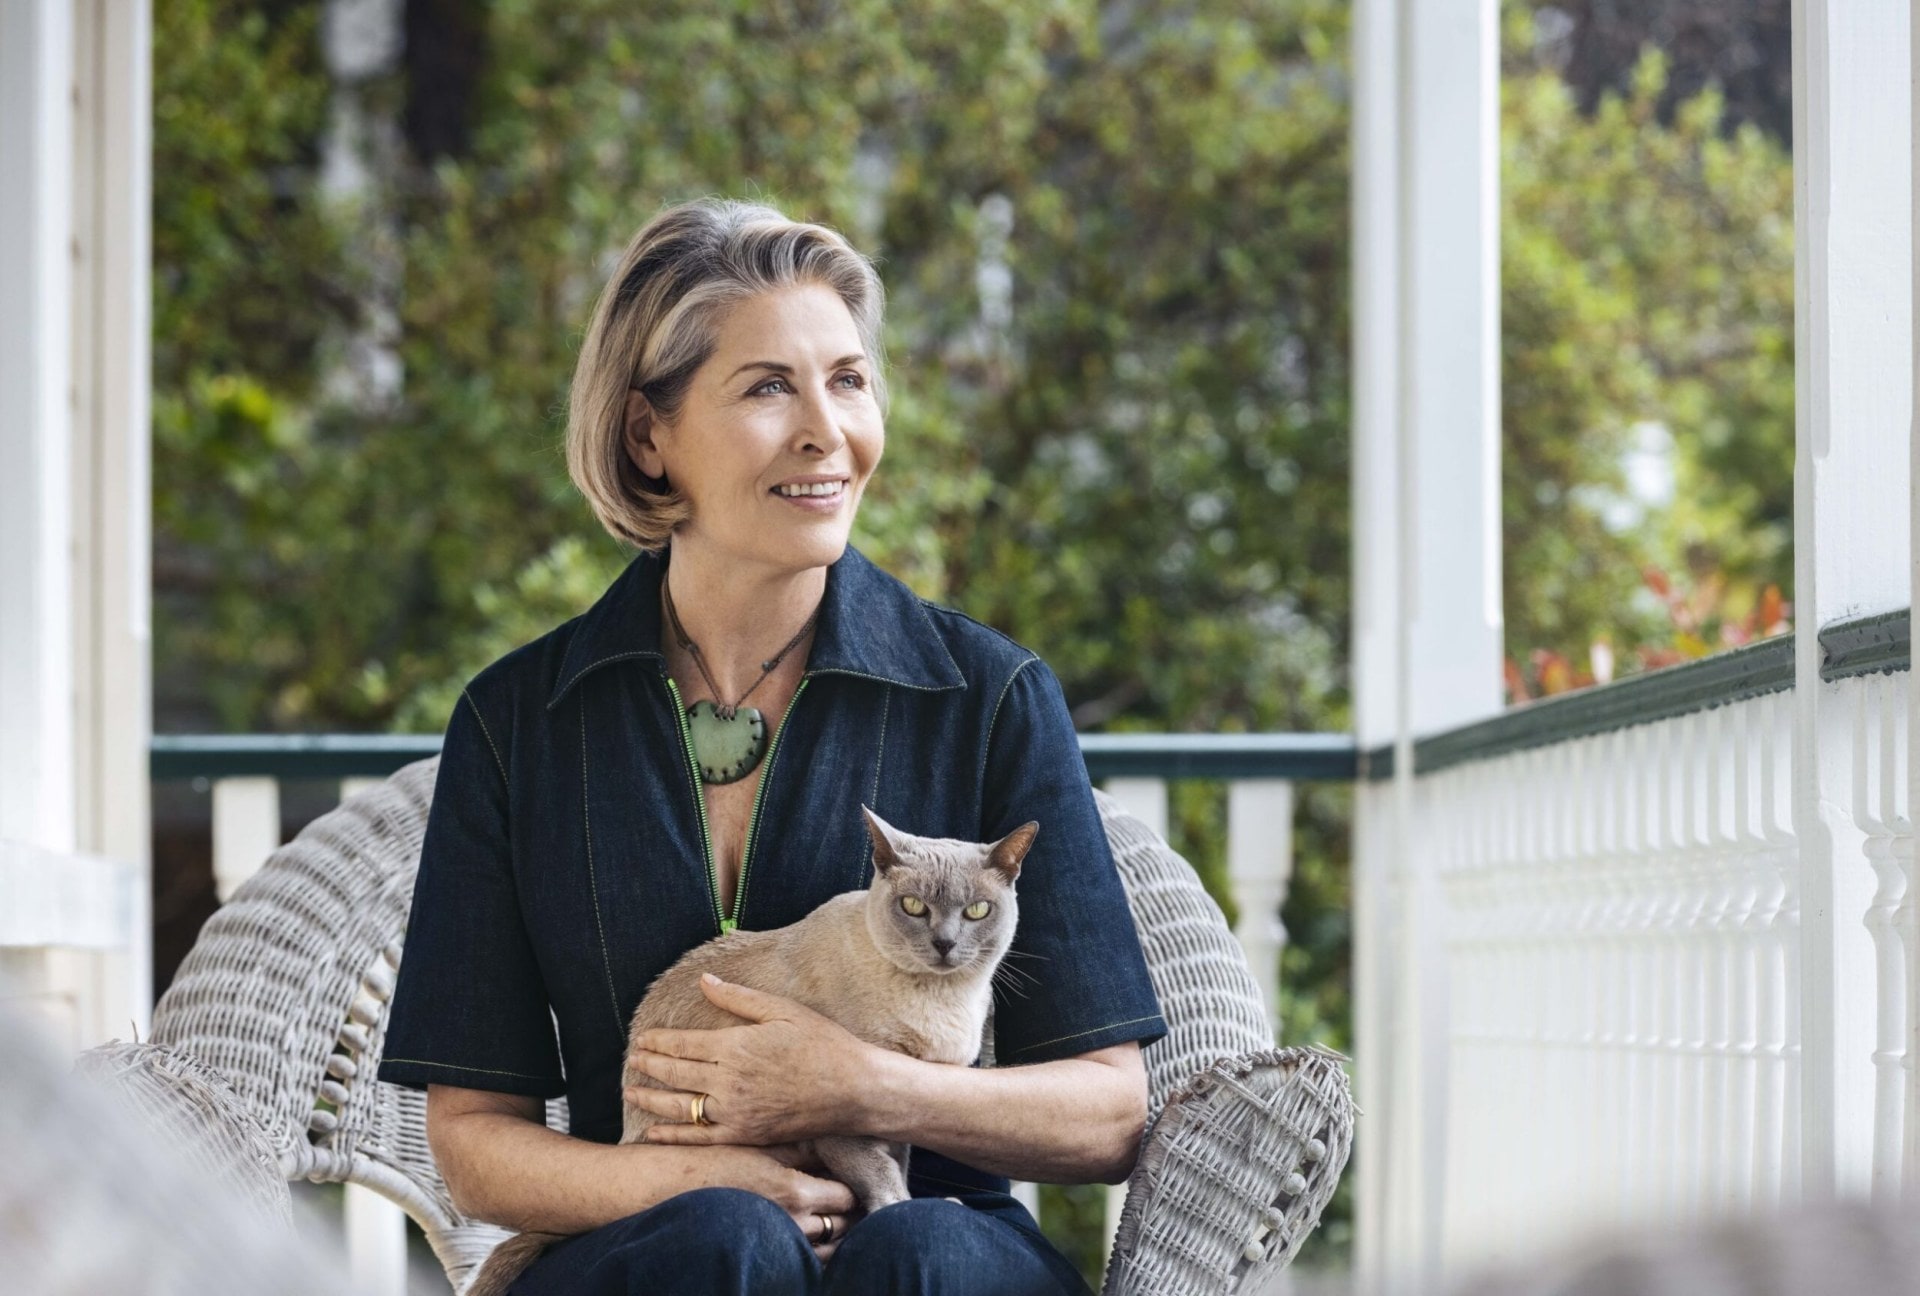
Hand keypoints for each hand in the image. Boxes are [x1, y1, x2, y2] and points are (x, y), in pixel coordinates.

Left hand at [624, 974, 875, 1146]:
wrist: (854, 1090)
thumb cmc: (823, 1044)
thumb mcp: (782, 1010)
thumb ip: (738, 998)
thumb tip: (703, 980)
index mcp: (736, 1046)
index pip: (683, 1044)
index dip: (658, 1042)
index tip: (642, 1039)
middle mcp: (729, 1081)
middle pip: (676, 1073)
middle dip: (649, 1066)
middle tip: (632, 1060)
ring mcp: (735, 1112)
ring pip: (680, 1106)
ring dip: (652, 1098)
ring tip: (631, 1092)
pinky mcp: (745, 1135)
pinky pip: (700, 1138)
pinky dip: (673, 1137)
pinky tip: (655, 1133)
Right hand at [729, 1144, 853, 1262]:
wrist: (676, 1190)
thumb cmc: (719, 1162)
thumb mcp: (765, 1148)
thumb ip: (805, 1151)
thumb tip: (836, 1148)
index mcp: (797, 1193)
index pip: (847, 1197)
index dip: (853, 1186)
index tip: (853, 1177)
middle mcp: (794, 1225)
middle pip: (842, 1225)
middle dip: (849, 1211)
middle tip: (849, 1194)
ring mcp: (781, 1245)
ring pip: (828, 1249)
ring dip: (836, 1234)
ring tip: (835, 1216)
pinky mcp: (769, 1256)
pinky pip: (806, 1260)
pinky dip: (816, 1248)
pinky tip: (811, 1232)